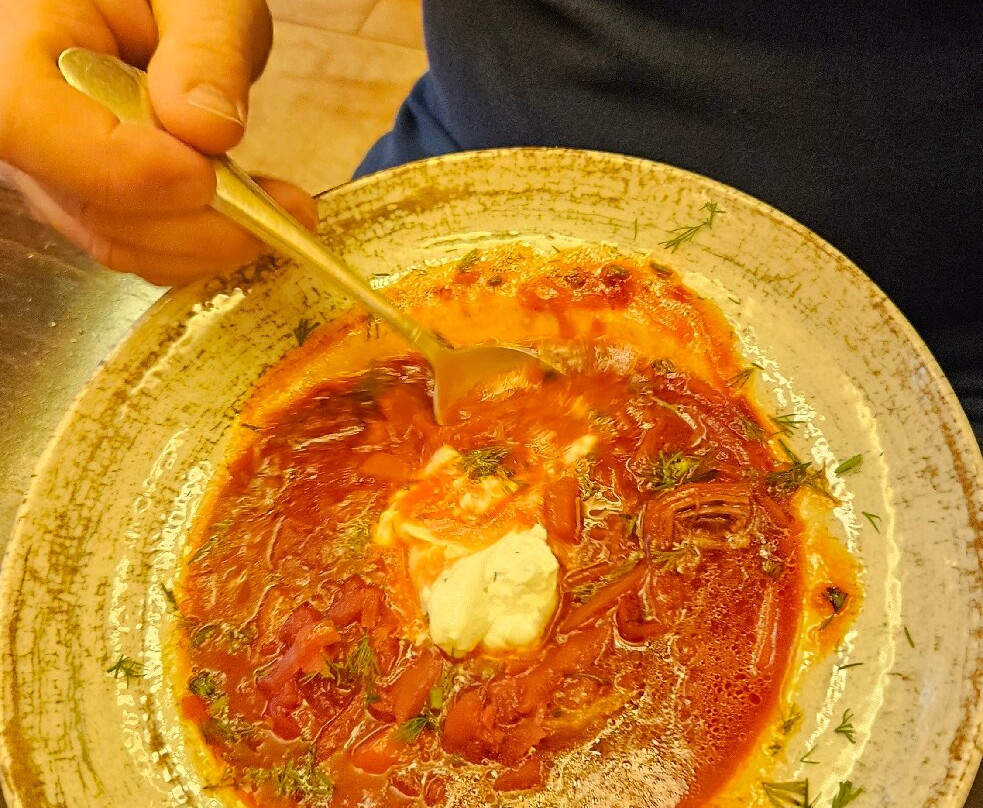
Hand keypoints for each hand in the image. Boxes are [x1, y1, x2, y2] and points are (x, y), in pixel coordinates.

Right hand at [0, 0, 317, 284]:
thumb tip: (204, 128)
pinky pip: (144, 250)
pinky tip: (256, 217)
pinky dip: (205, 247)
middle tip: (285, 208)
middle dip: (196, 222)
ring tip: (285, 210)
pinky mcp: (99, 206)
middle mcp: (26, 126)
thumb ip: (205, 51)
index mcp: (18, 48)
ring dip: (211, 243)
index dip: (120, 169)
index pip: (33, 127)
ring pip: (121, 242)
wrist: (161, 13)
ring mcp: (58, 175)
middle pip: (89, 204)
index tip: (205, 178)